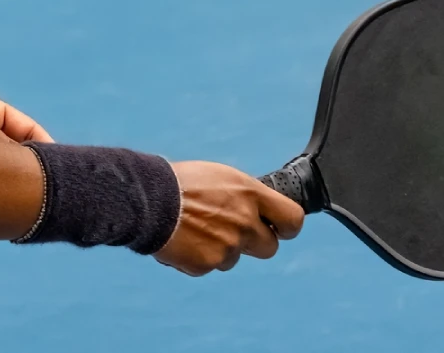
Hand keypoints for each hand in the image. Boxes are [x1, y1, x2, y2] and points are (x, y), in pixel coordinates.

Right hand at [153, 161, 303, 276]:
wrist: (149, 201)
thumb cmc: (183, 182)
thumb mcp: (223, 177)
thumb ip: (245, 196)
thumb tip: (258, 210)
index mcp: (251, 195)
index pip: (293, 219)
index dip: (287, 227)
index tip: (280, 228)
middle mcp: (245, 223)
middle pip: (269, 247)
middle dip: (255, 242)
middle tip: (234, 231)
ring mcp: (227, 247)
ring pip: (235, 257)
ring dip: (221, 248)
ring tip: (197, 228)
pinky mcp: (207, 265)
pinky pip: (210, 266)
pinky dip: (199, 256)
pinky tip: (184, 239)